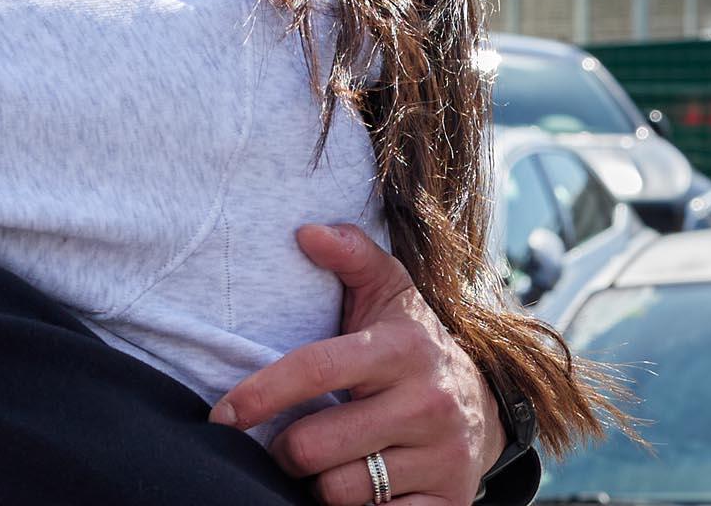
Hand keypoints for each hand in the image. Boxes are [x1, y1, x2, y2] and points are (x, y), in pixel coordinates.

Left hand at [210, 224, 503, 505]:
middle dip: (285, 450)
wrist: (488, 402)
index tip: (222, 415)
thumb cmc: (412, 342)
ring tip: (327, 462)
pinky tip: (360, 488)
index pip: (315, 370)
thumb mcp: (389, 291)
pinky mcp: (450, 501)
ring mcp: (442, 457)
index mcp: (402, 349)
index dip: (260, 394)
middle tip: (287, 443)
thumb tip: (305, 231)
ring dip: (318, 483)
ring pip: (340, 491)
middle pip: (314, 446)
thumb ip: (350, 255)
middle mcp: (428, 403)